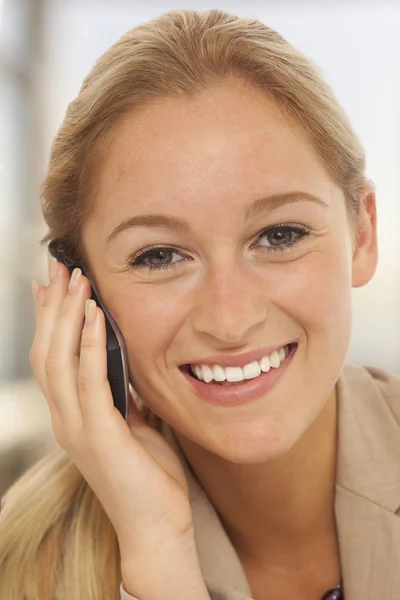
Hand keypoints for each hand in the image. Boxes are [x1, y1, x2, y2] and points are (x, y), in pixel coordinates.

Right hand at [29, 257, 193, 559]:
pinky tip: (95, 317)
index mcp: (73, 415)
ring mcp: (77, 429)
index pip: (51, 357)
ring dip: (66, 317)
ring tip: (76, 281)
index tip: (54, 283)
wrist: (157, 527)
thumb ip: (122, 392)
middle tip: (60, 267)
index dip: (49, 319)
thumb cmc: (149, 475)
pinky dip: (89, 345)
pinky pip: (89, 382)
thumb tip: (121, 360)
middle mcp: (66, 419)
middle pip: (45, 351)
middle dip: (53, 307)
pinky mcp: (99, 437)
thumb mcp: (134, 422)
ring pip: (58, 361)